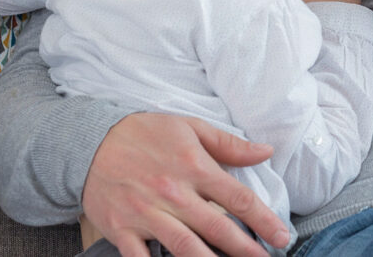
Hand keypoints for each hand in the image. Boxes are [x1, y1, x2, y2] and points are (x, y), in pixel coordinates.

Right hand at [81, 113, 289, 256]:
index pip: (238, 198)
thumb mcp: (190, 128)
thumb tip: (266, 151)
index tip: (282, 236)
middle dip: (246, 249)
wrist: (90, 141)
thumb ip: (229, 144)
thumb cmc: (146, 134)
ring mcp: (146, 214)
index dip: (264, 220)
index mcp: (194, 167)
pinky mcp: (121, 230)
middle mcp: (173, 193)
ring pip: (185, 248)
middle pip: (218, 228)